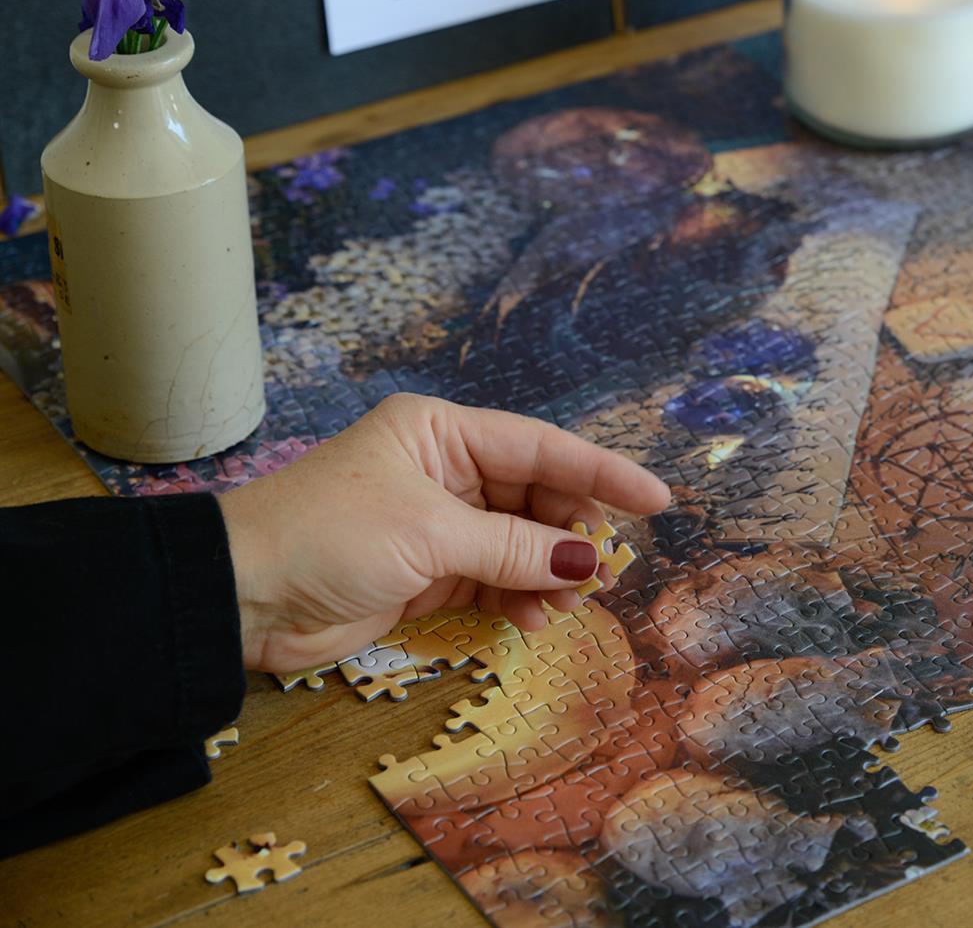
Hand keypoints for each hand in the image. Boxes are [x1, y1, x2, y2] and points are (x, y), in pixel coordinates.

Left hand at [217, 393, 669, 673]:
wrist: (237, 596)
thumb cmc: (326, 536)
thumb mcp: (429, 534)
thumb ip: (517, 547)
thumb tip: (591, 560)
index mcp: (441, 431)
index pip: (542, 448)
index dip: (603, 473)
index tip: (657, 500)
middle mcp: (445, 469)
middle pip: (538, 497)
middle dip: (574, 535)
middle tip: (605, 573)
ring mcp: (437, 522)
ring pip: (522, 542)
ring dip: (550, 573)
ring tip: (568, 606)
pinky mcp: (427, 572)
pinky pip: (496, 577)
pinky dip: (520, 597)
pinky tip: (533, 619)